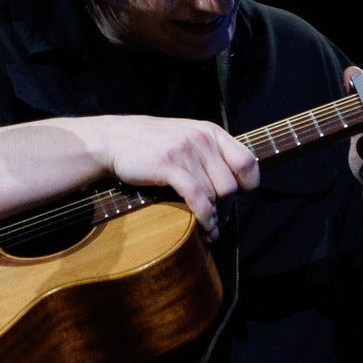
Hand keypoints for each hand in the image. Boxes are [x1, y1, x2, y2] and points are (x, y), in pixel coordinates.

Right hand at [90, 114, 258, 237]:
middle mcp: (202, 139)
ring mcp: (185, 150)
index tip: (238, 198)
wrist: (114, 139)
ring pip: (214, 194)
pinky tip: (203, 227)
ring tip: (209, 230)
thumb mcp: (186, 137)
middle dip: (226, 209)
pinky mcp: (168, 165)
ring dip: (213, 218)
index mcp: (211, 132)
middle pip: (230, 185)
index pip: (247, 162)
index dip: (248, 185)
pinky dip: (203, 216)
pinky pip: (196, 197)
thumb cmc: (151, 144)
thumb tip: (234, 185)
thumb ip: (209, 154)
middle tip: (218, 222)